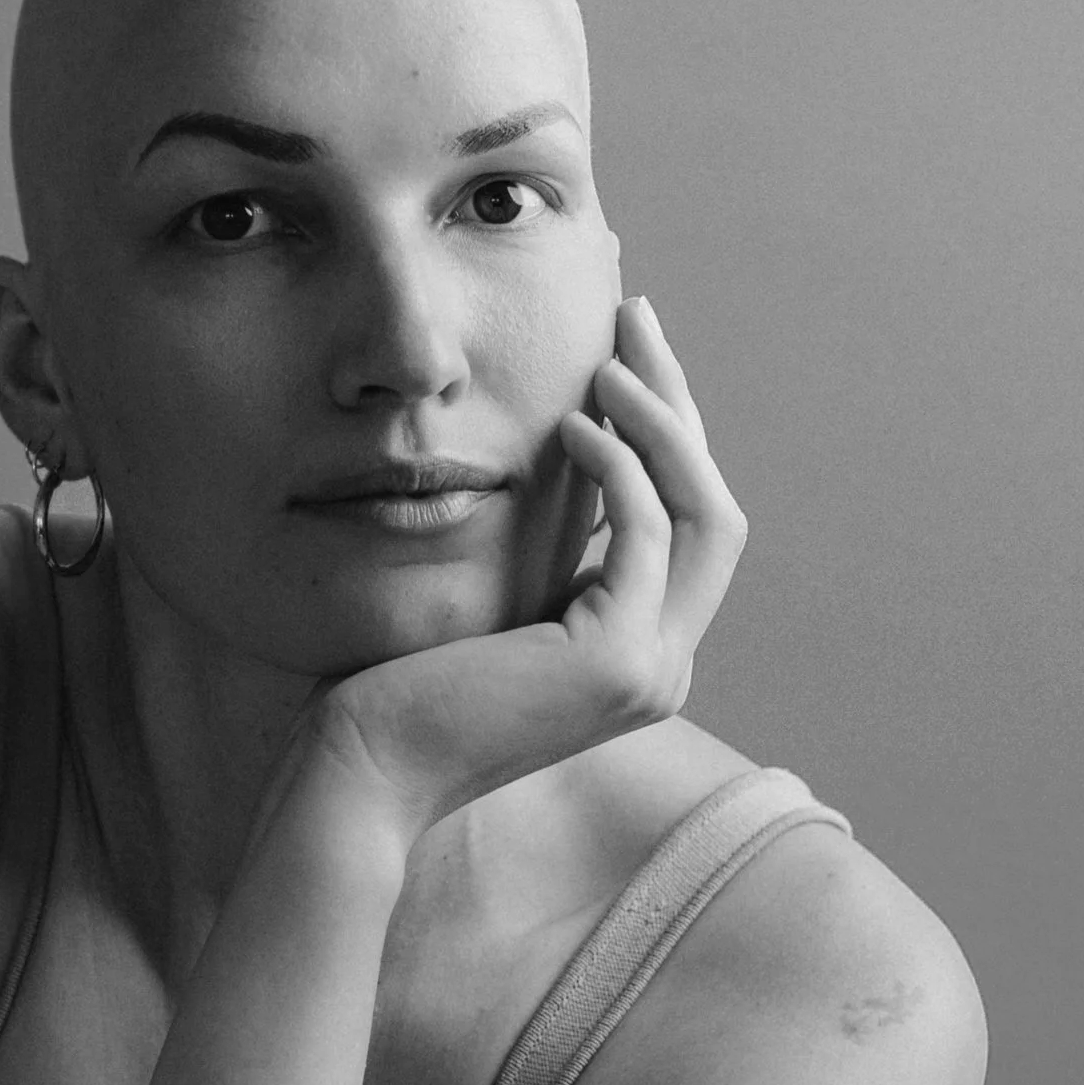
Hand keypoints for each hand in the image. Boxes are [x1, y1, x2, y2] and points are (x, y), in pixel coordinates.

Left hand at [310, 296, 747, 842]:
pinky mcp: (617, 662)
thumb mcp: (494, 593)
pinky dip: (621, 468)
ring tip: (610, 356)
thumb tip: (563, 441)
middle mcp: (663, 665)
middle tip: (633, 314)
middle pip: (717, 507)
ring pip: (709, 515)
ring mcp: (652, 670)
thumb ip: (547, 543)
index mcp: (640, 650)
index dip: (667, 428)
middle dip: (679, 402)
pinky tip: (571, 424)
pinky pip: (649, 535)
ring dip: (664, 423)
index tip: (622, 346)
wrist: (366, 770)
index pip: (690, 521)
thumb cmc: (401, 685)